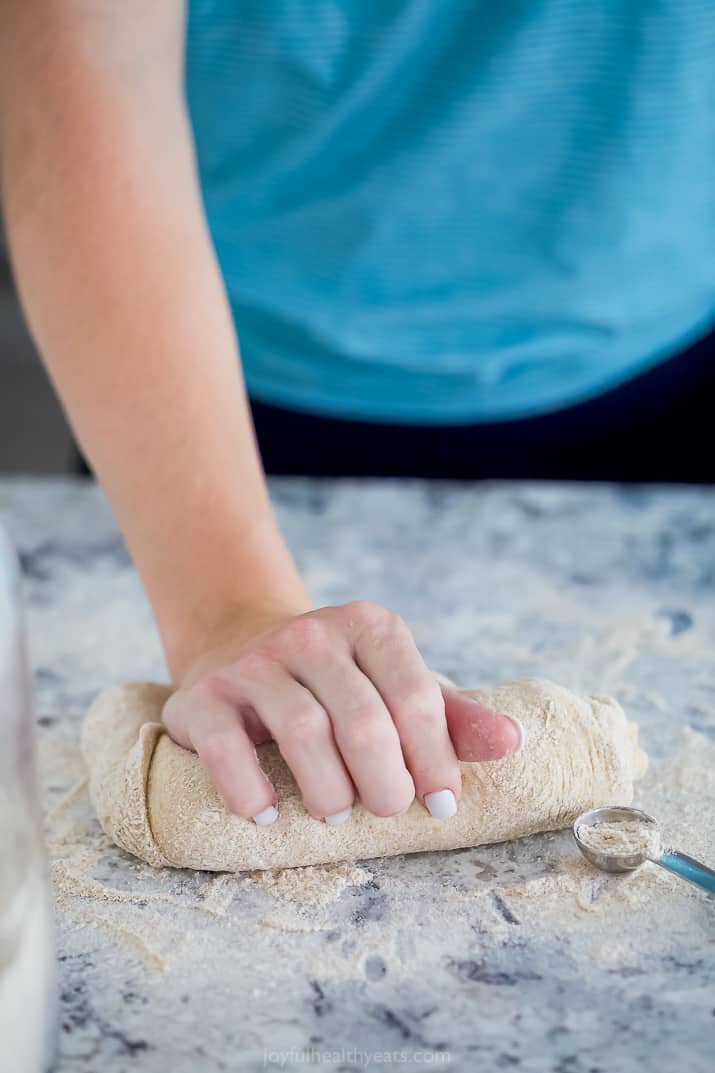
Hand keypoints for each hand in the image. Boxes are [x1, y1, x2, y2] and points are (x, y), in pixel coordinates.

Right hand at [163, 601, 523, 824]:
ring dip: (328, 790)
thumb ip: (452, 718)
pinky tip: (268, 816)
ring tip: (336, 814)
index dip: (435, 758)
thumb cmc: (335, 683)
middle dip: (385, 782)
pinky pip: (225, 749)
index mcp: (369, 627)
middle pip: (362, 719)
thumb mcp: (394, 685)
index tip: (441, 804)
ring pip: (302, 732)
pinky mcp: (202, 696)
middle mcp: (310, 636)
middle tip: (387, 811)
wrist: (237, 643)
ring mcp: (253, 664)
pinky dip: (249, 792)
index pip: (414, 695)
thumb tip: (513, 741)